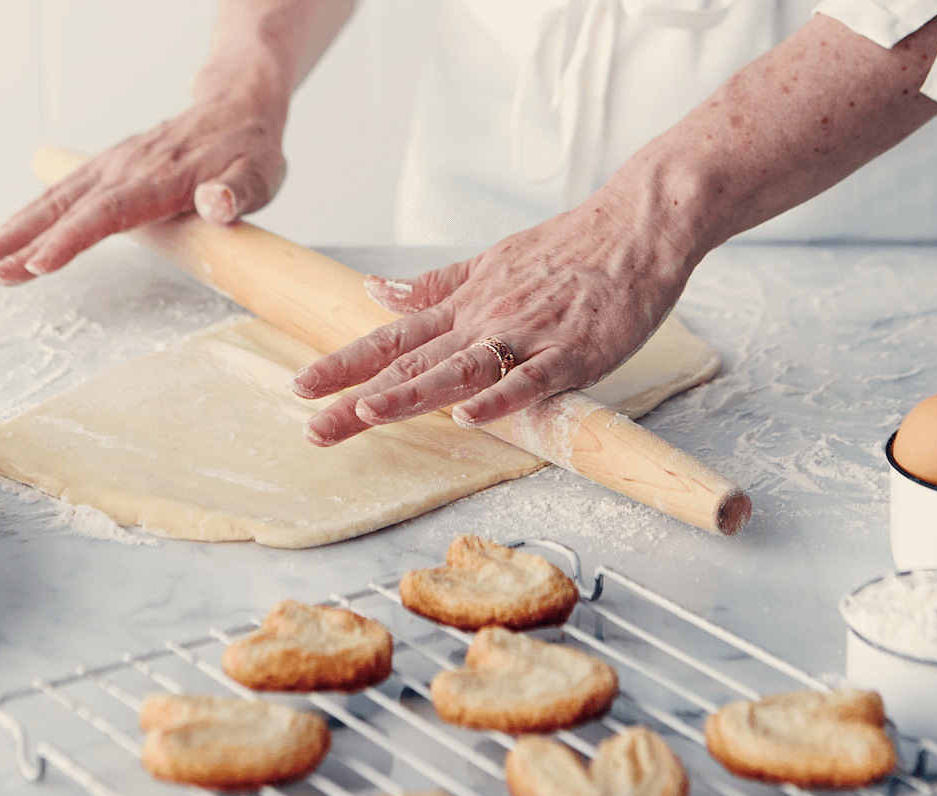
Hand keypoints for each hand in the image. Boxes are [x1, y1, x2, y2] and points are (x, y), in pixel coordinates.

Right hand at [0, 95, 286, 284]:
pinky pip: (64, 191)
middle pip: (70, 207)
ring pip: (58, 197)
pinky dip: (34, 213)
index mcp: (165, 178)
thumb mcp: (259, 174)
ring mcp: (115, 164)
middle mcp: (130, 168)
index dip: (73, 239)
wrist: (236, 106)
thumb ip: (239, 192)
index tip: (42, 264)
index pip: (111, 212)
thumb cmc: (249, 149)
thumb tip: (218, 203)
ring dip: (19, 228)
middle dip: (28, 241)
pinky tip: (11, 234)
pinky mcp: (110, 166)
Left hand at [289, 182, 696, 445]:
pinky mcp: (572, 351)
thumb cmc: (566, 249)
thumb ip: (433, 286)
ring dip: (414, 393)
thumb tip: (376, 290)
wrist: (634, 226)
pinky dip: (501, 397)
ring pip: (462, 369)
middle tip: (314, 428)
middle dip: (360, 398)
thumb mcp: (488, 262)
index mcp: (464, 305)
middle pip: (413, 364)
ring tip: (369, 413)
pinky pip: (532, 379)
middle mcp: (484, 320)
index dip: (344, 364)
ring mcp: (527, 335)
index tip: (301, 388)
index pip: (392, 340)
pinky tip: (470, 417)